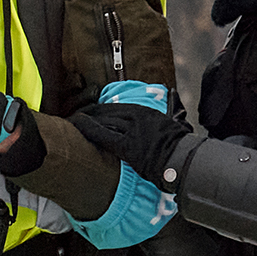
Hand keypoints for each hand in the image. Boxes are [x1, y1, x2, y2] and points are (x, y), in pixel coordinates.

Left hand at [68, 102, 191, 187]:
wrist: (184, 160)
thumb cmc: (181, 146)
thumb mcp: (174, 122)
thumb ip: (169, 109)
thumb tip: (171, 95)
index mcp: (146, 112)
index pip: (117, 108)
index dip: (101, 110)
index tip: (91, 111)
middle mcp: (137, 117)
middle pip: (107, 112)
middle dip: (90, 114)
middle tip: (76, 117)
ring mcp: (131, 130)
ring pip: (102, 120)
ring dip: (85, 120)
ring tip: (72, 122)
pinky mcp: (127, 145)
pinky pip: (102, 134)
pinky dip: (87, 128)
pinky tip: (76, 126)